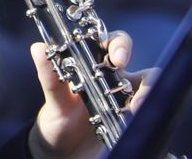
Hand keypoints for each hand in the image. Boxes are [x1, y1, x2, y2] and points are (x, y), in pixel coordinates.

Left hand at [27, 31, 151, 158]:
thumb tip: (38, 47)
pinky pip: (150, 120)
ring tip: (139, 114)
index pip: (114, 44)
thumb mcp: (53, 98)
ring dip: (151, 101)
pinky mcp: (133, 125)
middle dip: (147, 81)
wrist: (61, 152)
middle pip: (143, 70)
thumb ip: (49, 74)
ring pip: (152, 94)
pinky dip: (153, 122)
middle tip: (137, 99)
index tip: (118, 59)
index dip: (120, 46)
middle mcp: (117, 82)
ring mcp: (128, 104)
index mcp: (98, 66)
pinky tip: (145, 131)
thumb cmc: (58, 118)